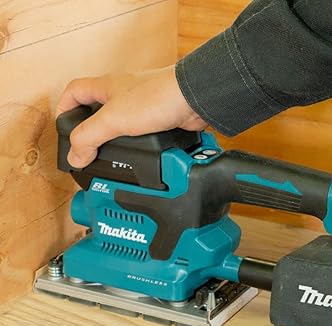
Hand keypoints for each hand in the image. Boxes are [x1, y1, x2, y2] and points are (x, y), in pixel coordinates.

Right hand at [56, 65, 207, 167]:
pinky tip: (136, 155)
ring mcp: (142, 106)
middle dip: (90, 129)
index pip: (74, 91)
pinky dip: (136, 145)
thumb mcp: (114, 119)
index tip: (62, 128)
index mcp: (106, 87)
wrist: (193, 100)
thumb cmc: (157, 97)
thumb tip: (75, 156)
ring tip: (110, 157)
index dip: (64, 108)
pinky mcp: (158, 118)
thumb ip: (90, 137)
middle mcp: (123, 93)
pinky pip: (141, 133)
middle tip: (87, 148)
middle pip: (97, 110)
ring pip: (120, 123)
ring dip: (114, 140)